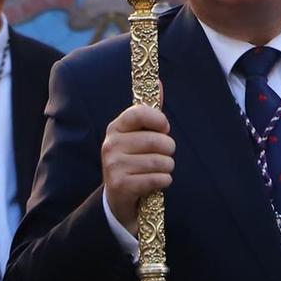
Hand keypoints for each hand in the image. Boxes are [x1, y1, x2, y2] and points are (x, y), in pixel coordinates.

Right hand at [103, 105, 173, 234]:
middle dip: (169, 150)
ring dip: (167, 168)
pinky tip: (156, 182)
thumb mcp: (138, 136)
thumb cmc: (134, 161)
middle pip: (158, 140)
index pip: (139, 112)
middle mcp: (111, 144)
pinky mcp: (120, 185)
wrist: (117, 198)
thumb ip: (150, 112)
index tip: (164, 128)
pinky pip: (157, 178)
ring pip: (161, 161)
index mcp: (116, 128)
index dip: (158, 120)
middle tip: (163, 156)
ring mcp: (113, 165)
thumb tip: (157, 82)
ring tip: (158, 171)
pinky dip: (163, 182)